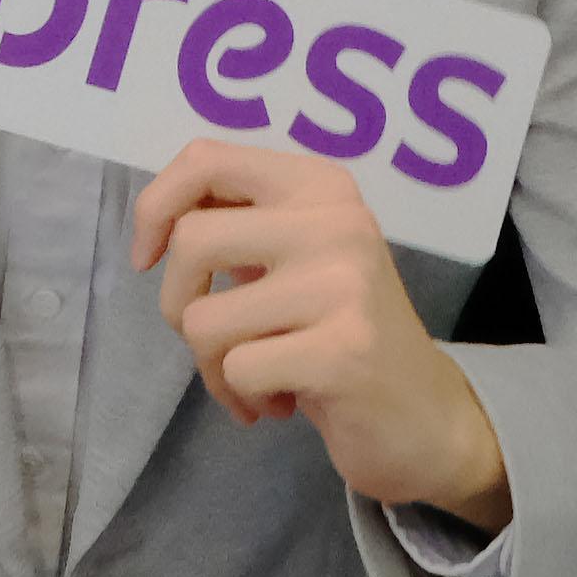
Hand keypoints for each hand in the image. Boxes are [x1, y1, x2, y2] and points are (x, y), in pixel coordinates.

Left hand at [130, 140, 506, 524]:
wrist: (426, 416)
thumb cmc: (342, 333)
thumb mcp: (299, 258)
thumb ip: (242, 223)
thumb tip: (159, 215)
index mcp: (320, 185)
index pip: (206, 159)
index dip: (155, 206)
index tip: (150, 259)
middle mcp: (335, 220)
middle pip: (191, 241)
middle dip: (177, 305)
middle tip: (214, 341)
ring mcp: (342, 284)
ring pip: (203, 318)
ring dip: (212, 367)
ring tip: (254, 380)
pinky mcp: (342, 350)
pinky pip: (238, 370)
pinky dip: (241, 398)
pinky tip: (280, 404)